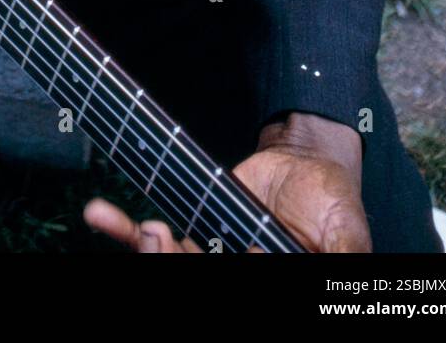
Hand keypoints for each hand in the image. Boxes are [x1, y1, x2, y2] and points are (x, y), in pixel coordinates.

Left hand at [83, 113, 369, 252]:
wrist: (307, 160)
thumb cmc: (334, 204)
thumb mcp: (347, 236)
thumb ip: (340, 257)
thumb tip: (326, 274)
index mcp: (272, 280)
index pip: (242, 286)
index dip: (240, 269)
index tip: (250, 250)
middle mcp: (236, 272)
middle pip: (191, 279)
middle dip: (170, 265)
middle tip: (161, 239)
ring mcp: (209, 259)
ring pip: (169, 266)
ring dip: (148, 253)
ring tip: (147, 230)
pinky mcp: (191, 232)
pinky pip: (150, 237)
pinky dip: (121, 228)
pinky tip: (99, 215)